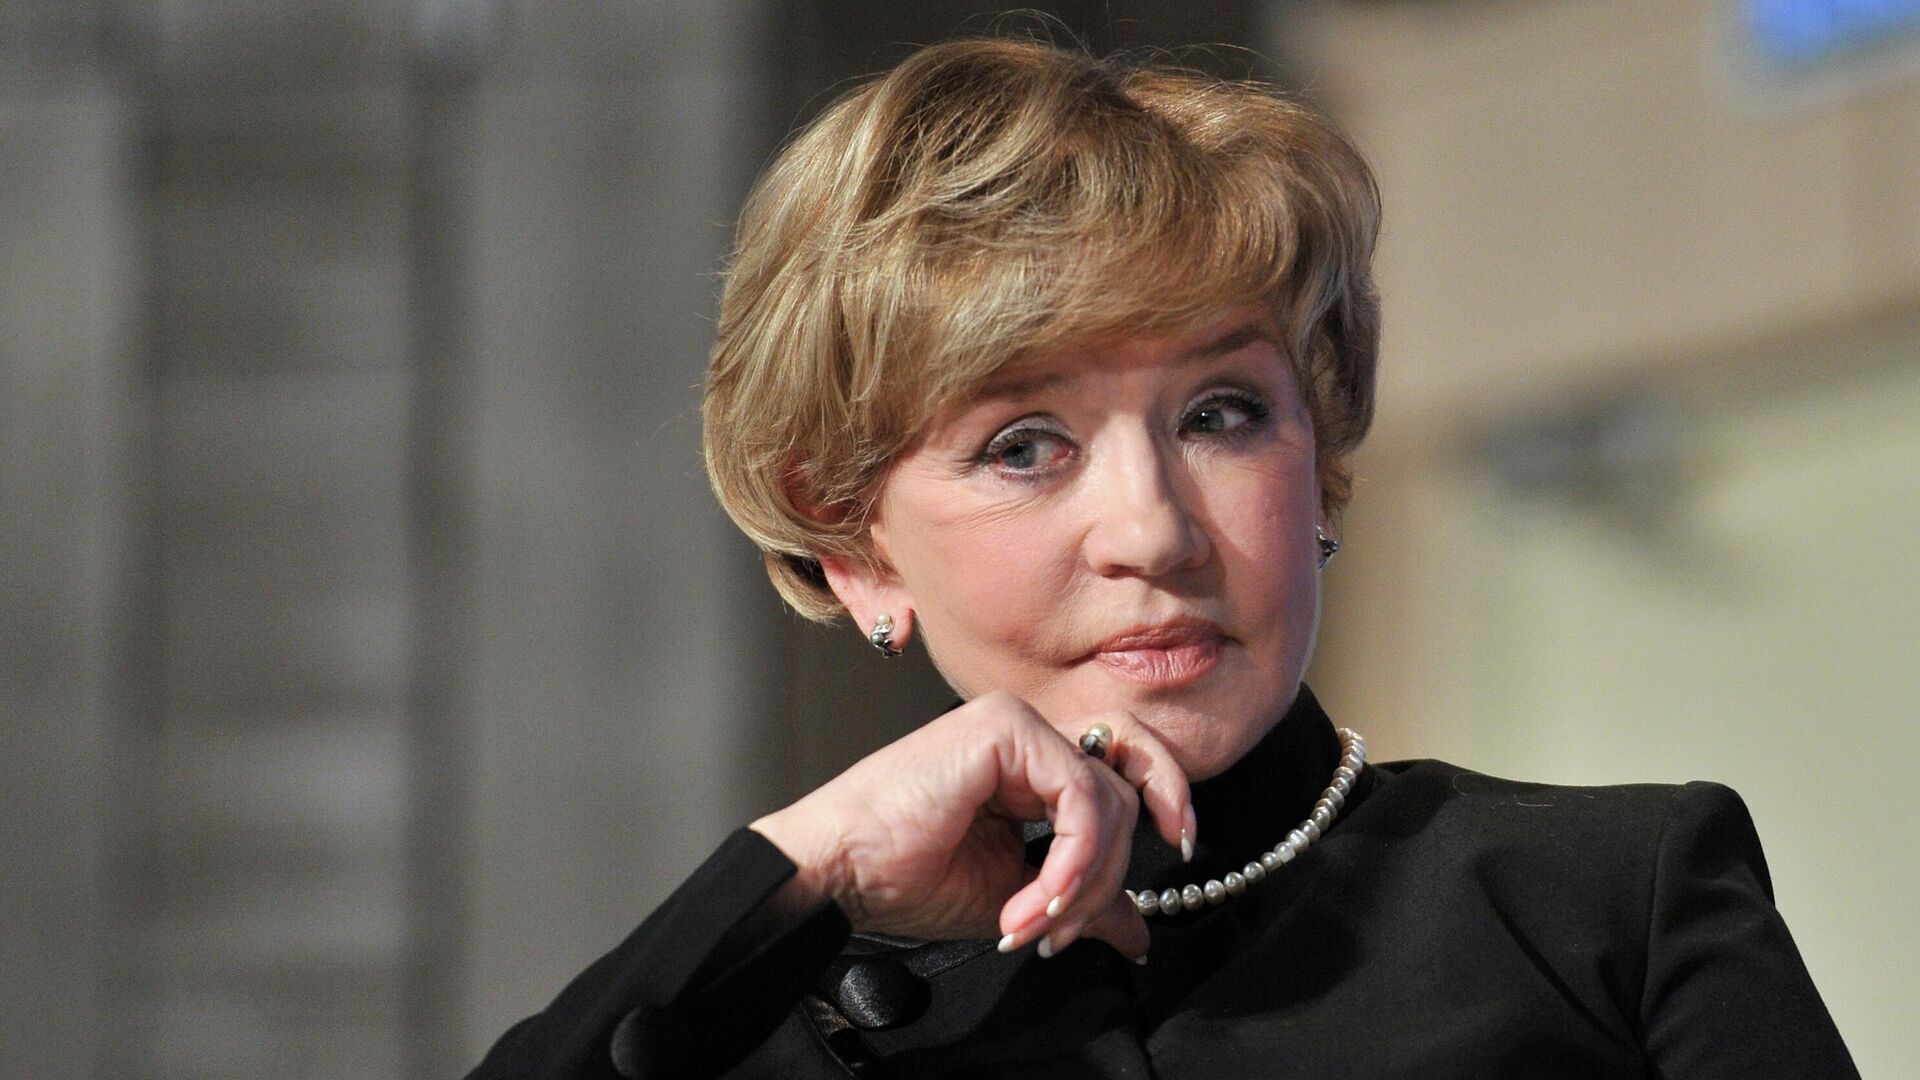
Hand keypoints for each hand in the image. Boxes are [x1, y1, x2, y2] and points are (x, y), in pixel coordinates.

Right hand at [750, 691, 1192, 960]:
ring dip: (1082, 881)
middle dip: (1109, 874)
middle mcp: (1029, 738)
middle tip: (1067, 928)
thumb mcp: (1016, 898)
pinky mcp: (1007, 727)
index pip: (1124, 771)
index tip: (1182, 848)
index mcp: (1030, 768)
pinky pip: (1081, 795)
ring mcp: (1018, 725)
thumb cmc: (905, 876)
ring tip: (1033, 925)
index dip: (1165, 800)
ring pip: (1109, 799)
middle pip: (1125, 793)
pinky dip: (1072, 859)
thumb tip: (1138, 932)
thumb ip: (1080, 901)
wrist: (842, 870)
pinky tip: (1034, 900)